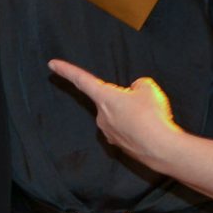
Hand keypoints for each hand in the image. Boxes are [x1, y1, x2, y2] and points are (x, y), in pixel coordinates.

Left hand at [47, 59, 182, 171]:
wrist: (160, 148)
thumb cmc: (151, 115)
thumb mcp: (148, 88)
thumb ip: (138, 85)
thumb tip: (135, 90)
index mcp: (104, 97)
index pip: (82, 80)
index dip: (67, 70)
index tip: (52, 64)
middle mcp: (101, 116)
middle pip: (109, 100)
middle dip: (124, 99)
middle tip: (144, 103)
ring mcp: (108, 133)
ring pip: (119, 116)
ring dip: (131, 115)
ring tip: (149, 118)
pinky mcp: (118, 145)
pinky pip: (125, 130)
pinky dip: (135, 128)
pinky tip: (148, 129)